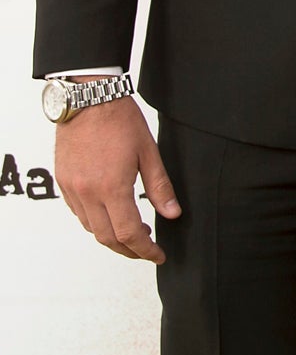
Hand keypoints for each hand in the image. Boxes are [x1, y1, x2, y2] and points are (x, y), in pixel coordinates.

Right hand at [54, 95, 179, 263]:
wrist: (89, 99)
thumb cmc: (120, 121)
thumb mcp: (149, 152)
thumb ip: (160, 187)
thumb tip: (172, 213)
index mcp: (112, 187)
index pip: (130, 233)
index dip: (145, 250)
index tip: (157, 255)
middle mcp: (88, 193)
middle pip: (107, 238)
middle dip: (129, 250)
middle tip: (147, 248)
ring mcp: (72, 189)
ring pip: (91, 228)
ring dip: (112, 237)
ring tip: (134, 231)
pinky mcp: (63, 183)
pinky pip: (78, 213)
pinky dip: (95, 222)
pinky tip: (111, 214)